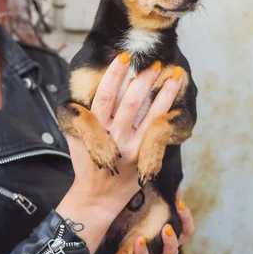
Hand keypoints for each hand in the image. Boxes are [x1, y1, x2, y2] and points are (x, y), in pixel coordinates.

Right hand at [56, 54, 183, 253]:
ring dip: (162, 92)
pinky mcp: (144, 156)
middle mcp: (113, 137)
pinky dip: (166, 111)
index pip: (105, 96)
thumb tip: (90, 80)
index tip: (123, 56)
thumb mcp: (78, 135)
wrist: (97, 197)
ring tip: (172, 73)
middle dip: (142, 79)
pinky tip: (174, 98)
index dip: (114, 75)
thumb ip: (85, 112)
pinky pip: (157, 130)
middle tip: (153, 60)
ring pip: (148, 114)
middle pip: (129, 102)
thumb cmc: (86, 161)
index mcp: (93, 128)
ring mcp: (130, 148)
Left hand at [85, 189, 194, 253]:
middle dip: (184, 222)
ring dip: (169, 241)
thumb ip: (135, 211)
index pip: (182, 227)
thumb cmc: (118, 249)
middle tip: (179, 208)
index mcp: (161, 241)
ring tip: (165, 229)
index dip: (185, 213)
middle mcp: (161, 253)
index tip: (179, 197)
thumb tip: (139, 184)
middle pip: (182, 238)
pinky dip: (142, 252)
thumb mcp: (128, 227)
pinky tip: (138, 241)